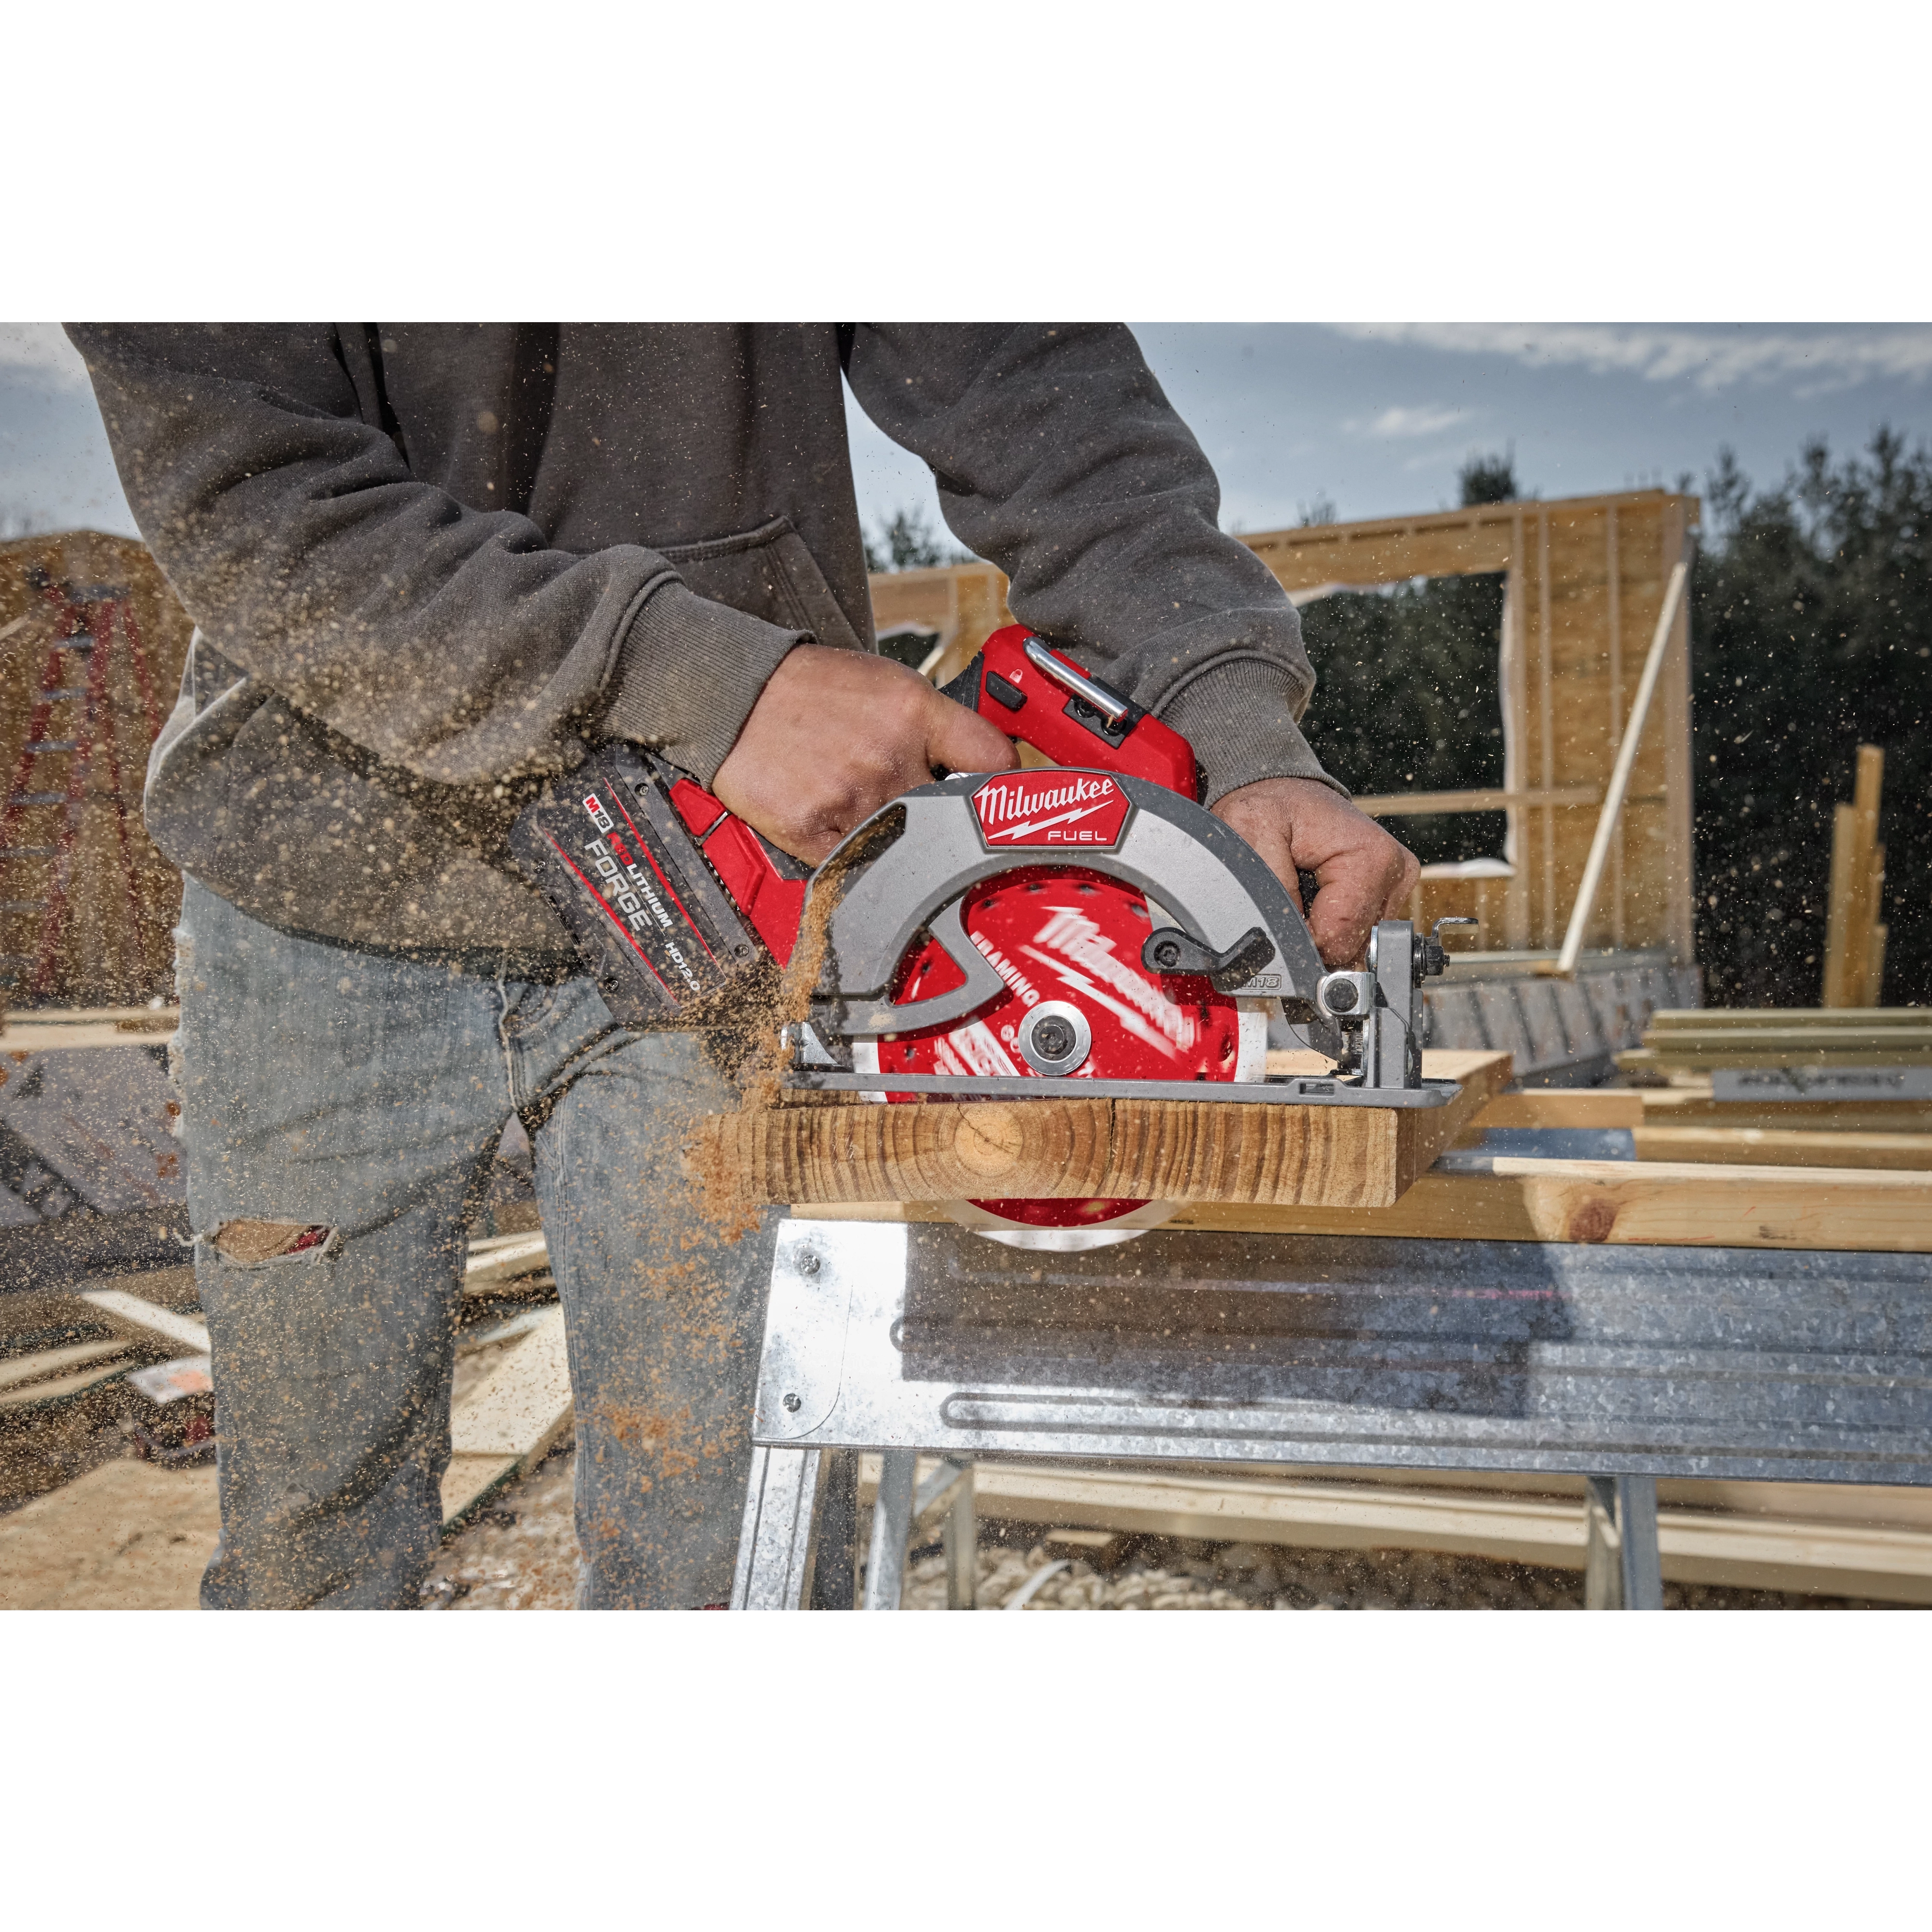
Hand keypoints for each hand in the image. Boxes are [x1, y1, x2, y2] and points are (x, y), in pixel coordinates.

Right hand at [713, 644, 1018, 862]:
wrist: (732, 693)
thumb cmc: (810, 689)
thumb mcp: (887, 684)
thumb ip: (940, 725)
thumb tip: (989, 765)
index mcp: (913, 712)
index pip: (992, 758)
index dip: (1001, 782)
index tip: (997, 797)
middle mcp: (888, 755)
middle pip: (949, 814)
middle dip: (942, 818)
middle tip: (924, 812)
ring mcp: (850, 796)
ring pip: (905, 843)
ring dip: (897, 839)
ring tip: (867, 810)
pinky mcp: (812, 828)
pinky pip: (854, 863)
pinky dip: (853, 856)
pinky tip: (837, 826)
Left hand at [1212, 776, 1419, 968]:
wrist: (1285, 790)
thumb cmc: (1270, 806)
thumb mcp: (1253, 836)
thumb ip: (1270, 895)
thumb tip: (1286, 946)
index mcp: (1370, 859)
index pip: (1339, 940)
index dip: (1301, 942)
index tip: (1277, 920)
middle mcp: (1394, 872)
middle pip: (1351, 948)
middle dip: (1312, 935)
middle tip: (1288, 899)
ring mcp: (1395, 883)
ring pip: (1354, 945)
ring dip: (1321, 928)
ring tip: (1302, 892)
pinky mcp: (1388, 892)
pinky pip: (1357, 932)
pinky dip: (1331, 922)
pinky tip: (1317, 896)